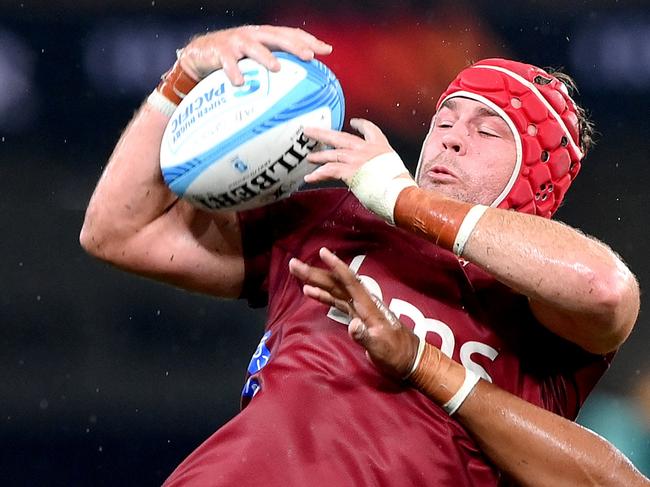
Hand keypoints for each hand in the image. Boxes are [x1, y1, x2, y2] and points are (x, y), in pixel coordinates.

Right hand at [179, 25, 332, 84]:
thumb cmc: (235, 58)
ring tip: (277, 68)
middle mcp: (253, 35)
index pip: (290, 34)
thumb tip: (304, 83)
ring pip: (253, 47)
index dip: (309, 40)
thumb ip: (277, 64)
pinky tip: (240, 83)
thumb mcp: (256, 59)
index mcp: (265, 36)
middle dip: (294, 45)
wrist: (200, 54)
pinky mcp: (219, 52)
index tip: (326, 50)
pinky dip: (234, 71)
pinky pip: (227, 62)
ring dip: (265, 57)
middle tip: (308, 57)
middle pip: (276, 37)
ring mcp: (235, 42)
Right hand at [288, 247, 418, 378]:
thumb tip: (352, 325)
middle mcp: (362, 303)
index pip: (350, 281)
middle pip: (336, 283)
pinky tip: (309, 291)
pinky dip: (322, 295)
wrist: (408, 358)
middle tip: (294, 264)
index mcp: (368, 306)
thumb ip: (365, 337)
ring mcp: (358, 309)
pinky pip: (336, 301)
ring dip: (316, 280)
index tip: (323, 252)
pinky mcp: (356, 316)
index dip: (336, 266)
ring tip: (297, 271)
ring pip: (334, 290)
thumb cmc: (395, 353)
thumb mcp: (380, 348)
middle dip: (315, 272)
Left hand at [303, 118, 404, 184]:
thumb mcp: (394, 169)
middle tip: (309, 130)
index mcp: (381, 147)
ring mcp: (357, 159)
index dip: (361, 125)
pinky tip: (309, 178)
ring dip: (319, 155)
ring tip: (310, 157)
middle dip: (323, 133)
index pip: (370, 130)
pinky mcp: (350, 171)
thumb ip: (382, 167)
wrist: (401, 193)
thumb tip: (377, 175)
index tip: (353, 122)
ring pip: (332, 153)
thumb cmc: (401, 187)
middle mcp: (367, 149)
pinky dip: (318, 174)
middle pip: (341, 137)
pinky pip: (329, 171)